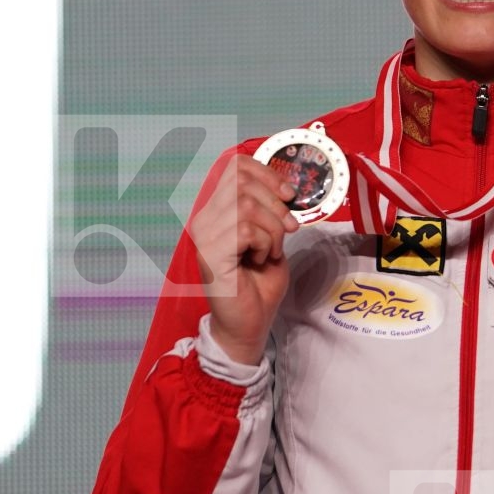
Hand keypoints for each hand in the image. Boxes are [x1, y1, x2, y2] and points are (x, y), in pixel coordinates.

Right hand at [191, 153, 298, 365]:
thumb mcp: (272, 239)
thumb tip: (285, 189)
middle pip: (241, 182)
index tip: (289, 194)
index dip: (266, 173)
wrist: (249, 324)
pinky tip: (261, 260)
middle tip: (288, 230)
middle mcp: (206, 219)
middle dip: (275, 204)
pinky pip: (244, 230)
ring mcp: (204, 236)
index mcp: (219, 211)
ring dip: (272, 229)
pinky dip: (264, 243)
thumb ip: (272, 212)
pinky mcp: (210, 254)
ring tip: (271, 251)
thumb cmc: (259, 285)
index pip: (235, 168)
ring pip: (246, 206)